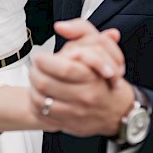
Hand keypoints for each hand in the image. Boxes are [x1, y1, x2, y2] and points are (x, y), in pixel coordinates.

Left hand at [28, 18, 131, 136]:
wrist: (120, 112)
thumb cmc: (107, 80)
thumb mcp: (101, 49)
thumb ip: (82, 31)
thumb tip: (60, 26)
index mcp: (92, 78)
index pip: (63, 68)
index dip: (45, 61)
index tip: (39, 57)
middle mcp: (85, 97)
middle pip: (46, 84)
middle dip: (34, 74)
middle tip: (33, 68)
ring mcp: (76, 114)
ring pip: (41, 101)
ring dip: (32, 89)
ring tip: (34, 81)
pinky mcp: (69, 125)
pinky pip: (44, 116)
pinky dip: (36, 106)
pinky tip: (38, 97)